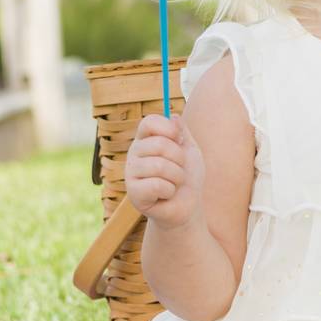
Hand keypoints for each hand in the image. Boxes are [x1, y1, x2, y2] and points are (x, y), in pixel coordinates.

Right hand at [125, 113, 205, 230]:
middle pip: (159, 144)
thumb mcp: (189, 149)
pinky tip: (166, 194)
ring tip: (174, 183)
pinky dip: (170, 190)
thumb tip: (173, 115)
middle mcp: (134, 154)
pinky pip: (157, 185)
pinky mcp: (134, 193)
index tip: (180, 139)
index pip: (148, 122)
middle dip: (179, 158)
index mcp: (145, 140)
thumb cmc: (188, 176)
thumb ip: (182, 131)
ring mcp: (131, 174)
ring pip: (160, 165)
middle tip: (179, 169)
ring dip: (177, 176)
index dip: (168, 128)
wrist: (188, 205)